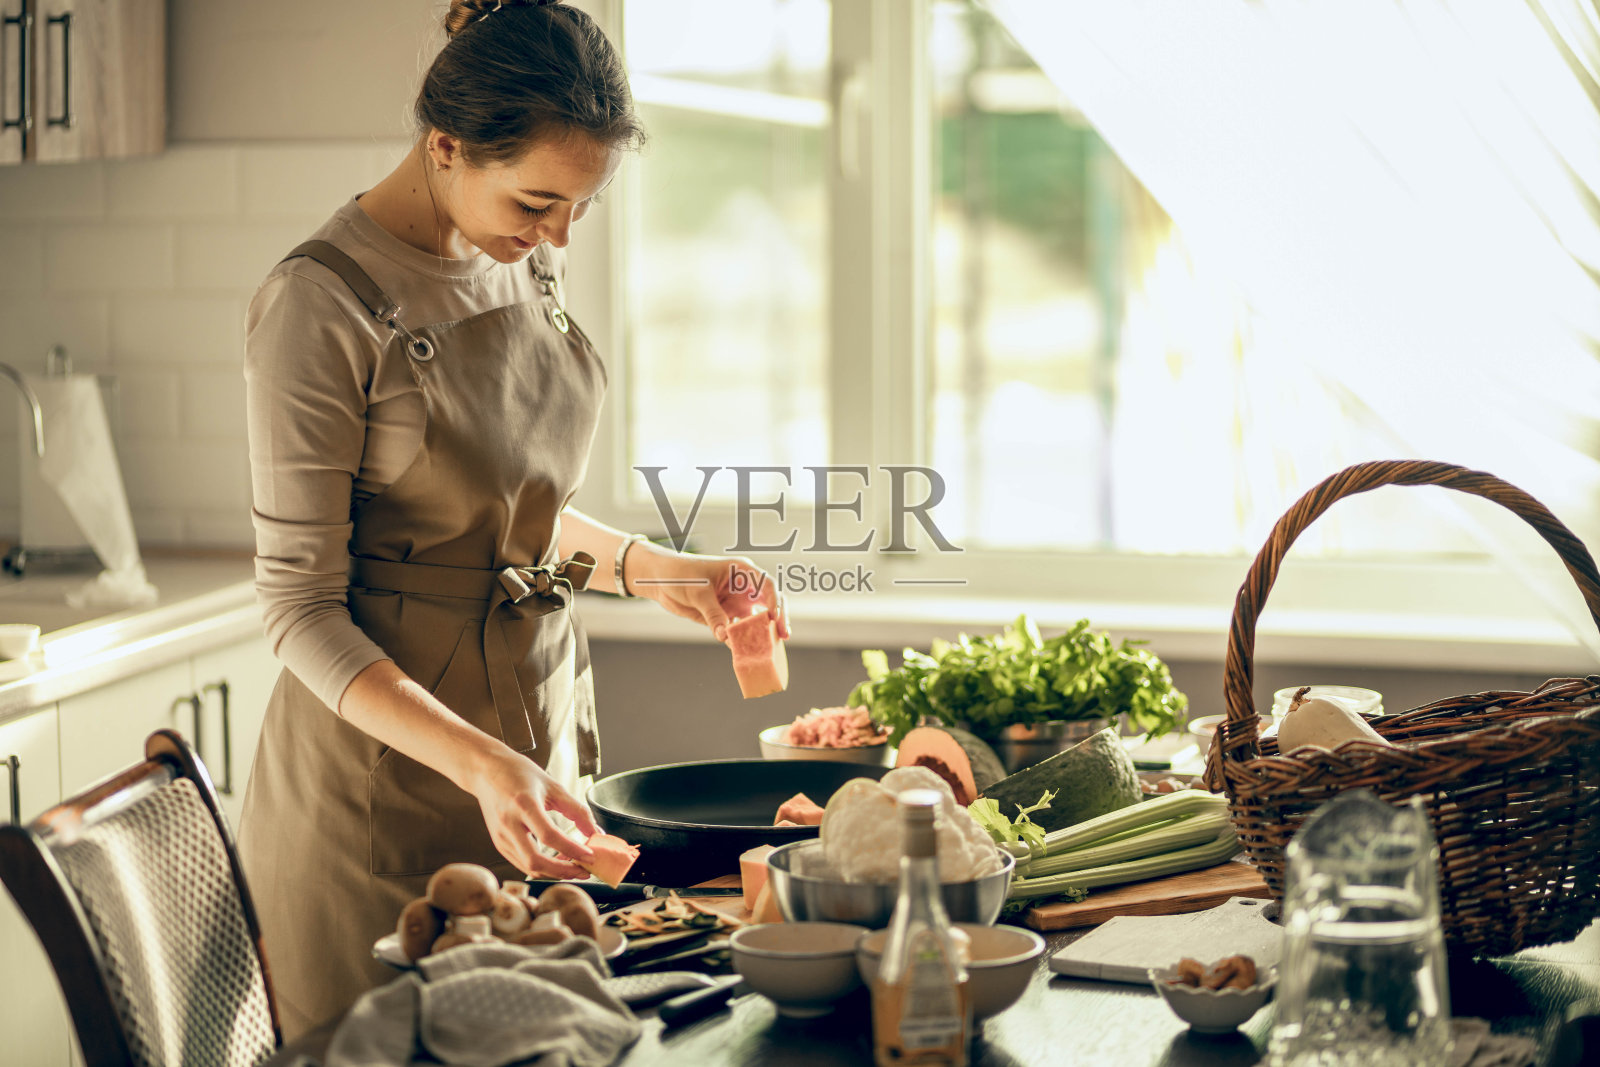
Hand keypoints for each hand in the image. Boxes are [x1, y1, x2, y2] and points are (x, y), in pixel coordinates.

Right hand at [465, 747, 600, 878]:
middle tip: (584, 870)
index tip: (590, 855)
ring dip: (554, 872)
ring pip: (528, 867)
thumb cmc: (519, 774)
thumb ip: (576, 809)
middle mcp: (509, 824)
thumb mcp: (552, 786)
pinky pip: (522, 863)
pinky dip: (542, 867)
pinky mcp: (499, 843)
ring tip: (575, 866)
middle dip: (563, 871)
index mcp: (524, 805)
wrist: (486, 771)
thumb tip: (594, 832)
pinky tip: (557, 861)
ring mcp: (501, 837)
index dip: (572, 849)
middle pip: (535, 861)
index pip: (550, 836)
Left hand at [629, 546, 790, 643]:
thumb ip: (713, 613)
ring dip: (762, 634)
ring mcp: (735, 603)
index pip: (766, 584)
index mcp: (741, 572)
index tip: (774, 616)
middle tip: (783, 636)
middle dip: (777, 619)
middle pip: (768, 603)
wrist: (661, 581)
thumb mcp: (698, 592)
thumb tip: (725, 635)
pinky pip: (738, 632)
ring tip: (770, 650)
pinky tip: (747, 654)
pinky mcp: (725, 617)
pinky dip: (742, 643)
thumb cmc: (681, 575)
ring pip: (756, 620)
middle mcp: (743, 588)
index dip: (774, 600)